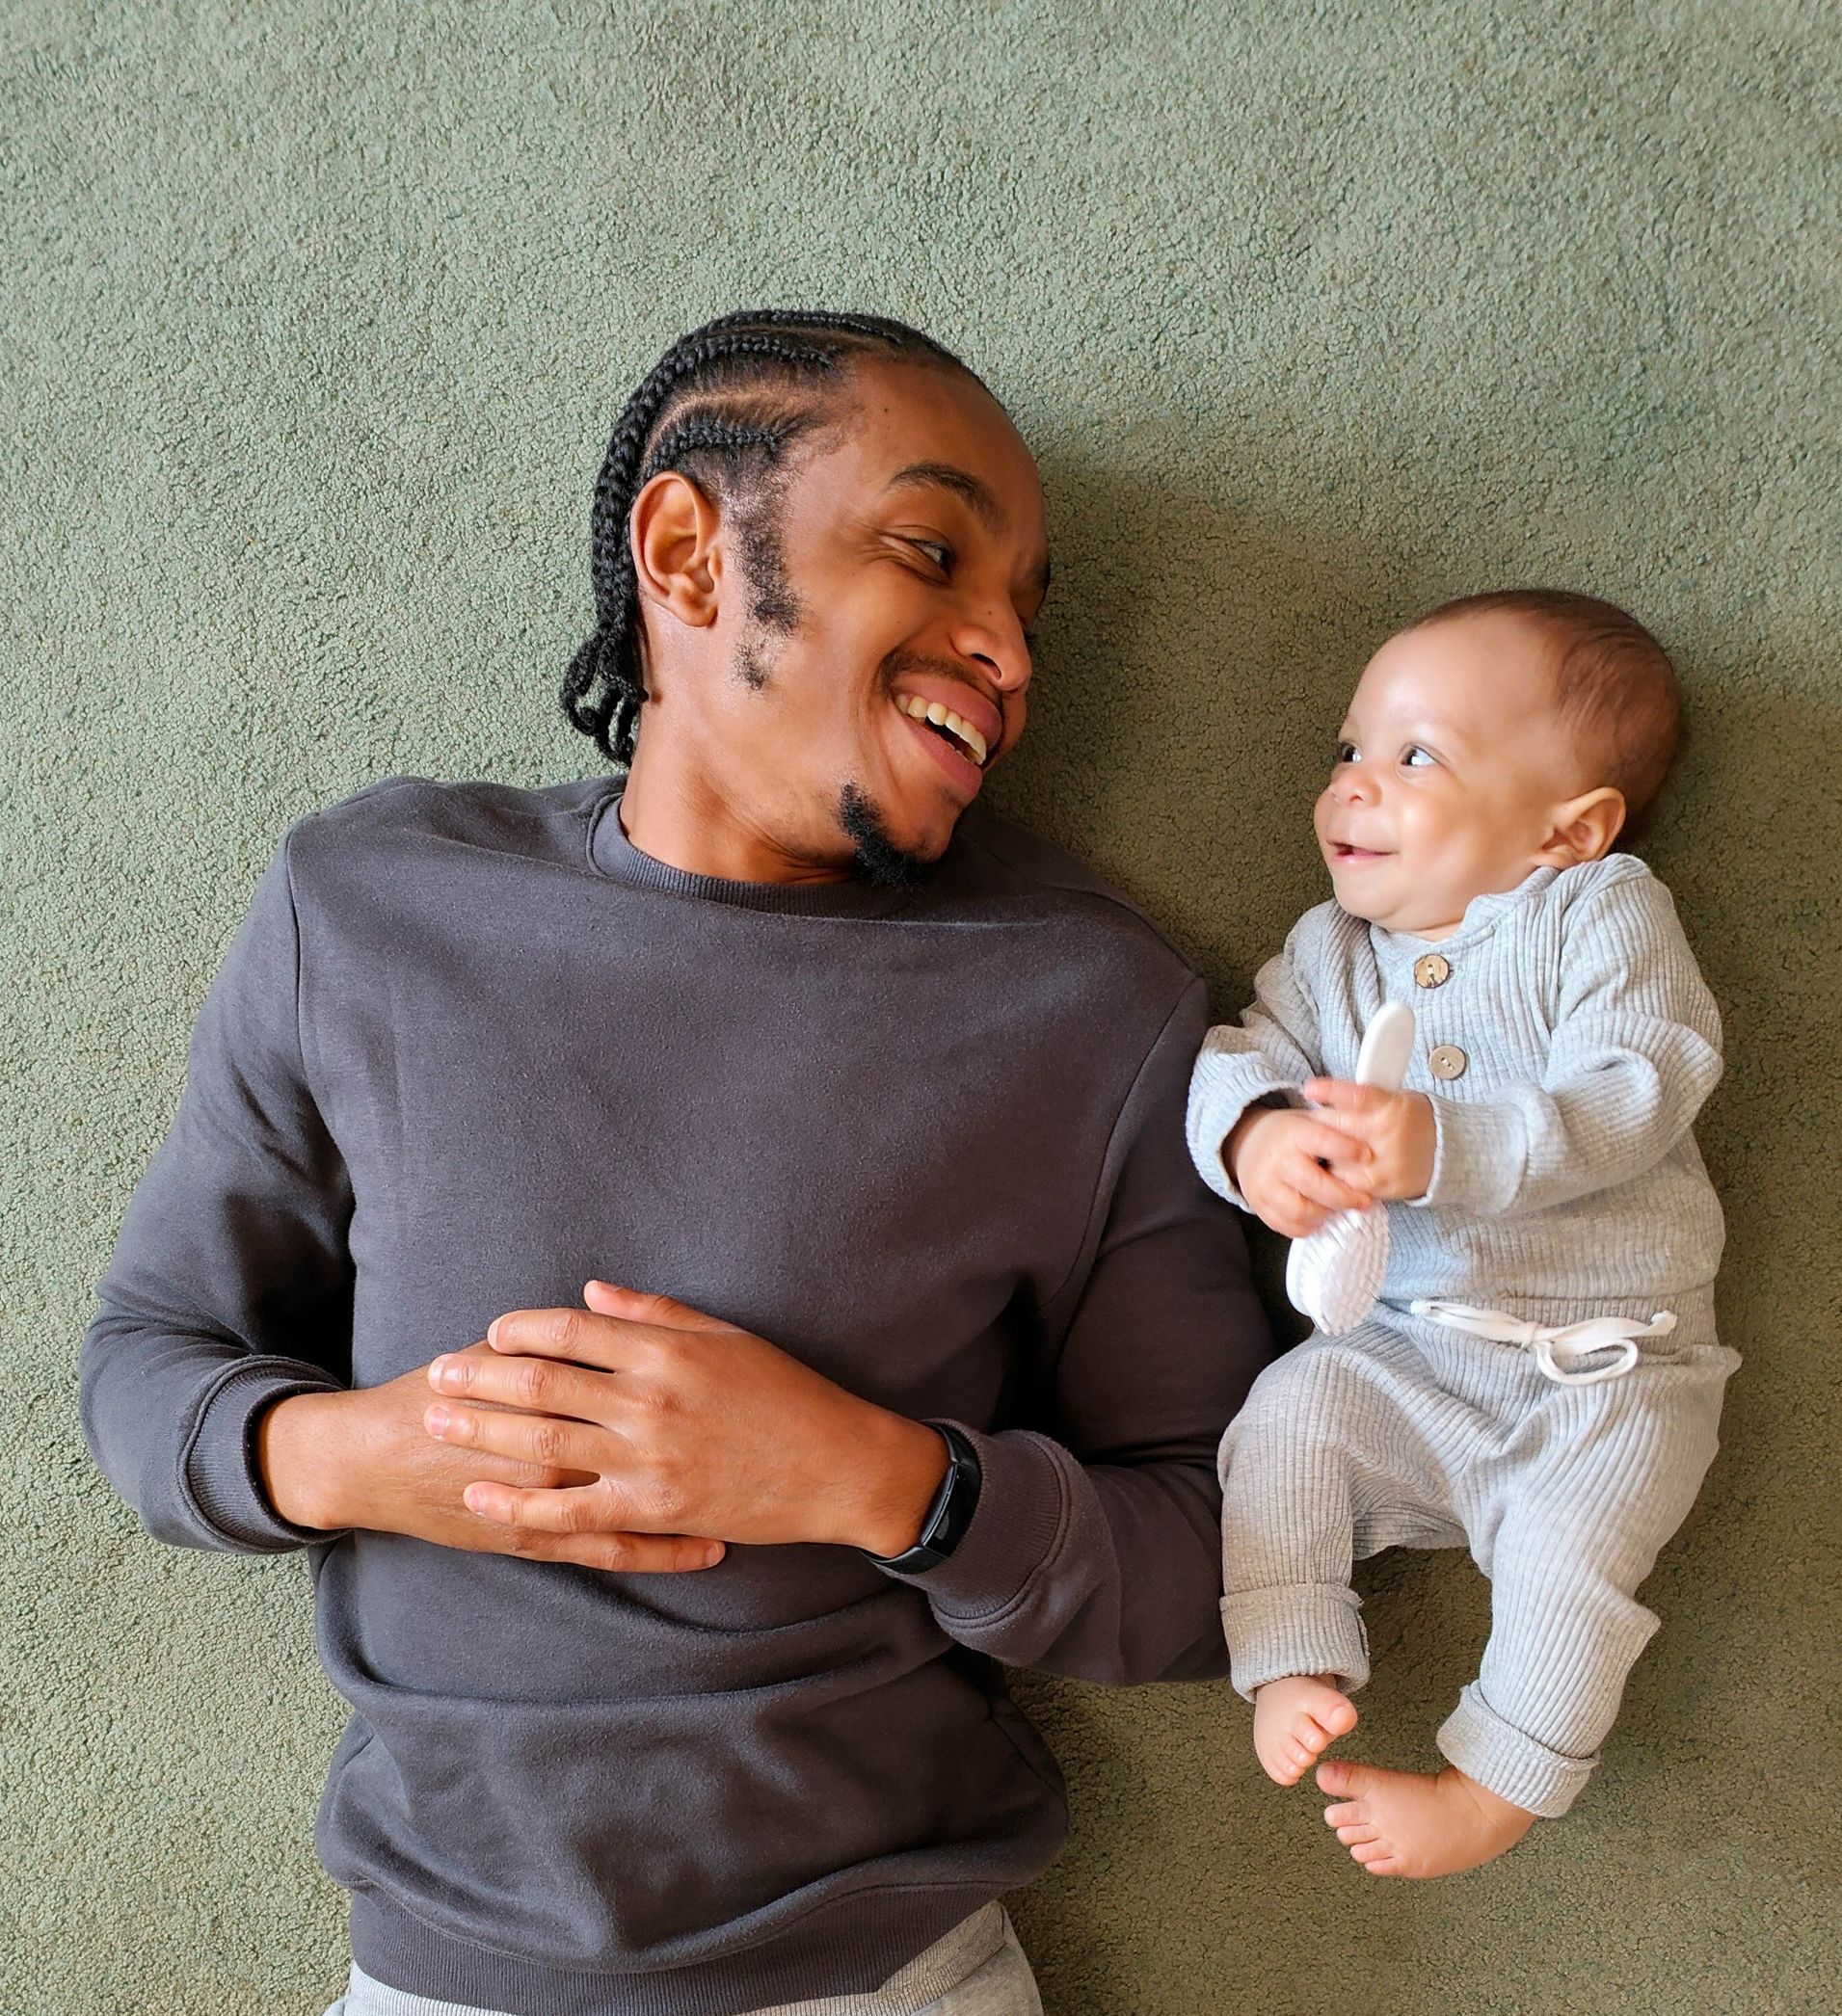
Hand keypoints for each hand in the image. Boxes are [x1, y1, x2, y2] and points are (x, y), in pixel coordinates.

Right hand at [255, 1345, 722, 1571]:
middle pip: (647, 1445)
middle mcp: (554, 1448)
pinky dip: (660, 1553)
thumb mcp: (497, 1350)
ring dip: (701, 1506)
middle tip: (771, 1444)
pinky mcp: (532, 1542)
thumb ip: (557, 1335)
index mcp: (549, 1390)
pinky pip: (607, 1552)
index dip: (695, 1388)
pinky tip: (704, 1550)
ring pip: (639, 1505)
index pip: (634, 1384)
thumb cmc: (440, 1393)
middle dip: (709, 1447)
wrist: (372, 1457)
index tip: (750, 1389)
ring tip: (757, 1503)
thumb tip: (612, 1307)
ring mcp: (545, 1503)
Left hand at [419, 1280, 951, 1562]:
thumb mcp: (727, 1336)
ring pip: (543, 1439)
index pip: (573, 1330)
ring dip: (482, 1427)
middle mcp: (650, 1399)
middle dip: (480, 1375)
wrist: (835, 1466)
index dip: (522, 1328)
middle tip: (437, 1371)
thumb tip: (590, 1293)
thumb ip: (655, 1313)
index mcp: (667, 1350)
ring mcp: (648, 1458)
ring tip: (438, 1418)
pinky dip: (518, 1503)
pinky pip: (570, 1510)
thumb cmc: (786, 1394)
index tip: (491, 1332)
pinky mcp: (652, 1510)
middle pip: (543, 1381)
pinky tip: (481, 1495)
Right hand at [1227, 1105, 1373, 1238]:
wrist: (1247, 1143)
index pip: (1323, 1141)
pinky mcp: (1258, 1204)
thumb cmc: (1290, 1134)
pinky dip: (1307, 1227)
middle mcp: (1277, 1159)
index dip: (1347, 1150)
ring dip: (1326, 1214)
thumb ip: (1336, 1132)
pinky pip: (1286, 1225)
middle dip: (1345, 1197)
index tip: (1368, 1156)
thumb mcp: (1309, 1121)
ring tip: (1338, 1209)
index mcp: (1293, 1134)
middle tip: (1364, 1201)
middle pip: (1316, 1186)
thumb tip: (1371, 1148)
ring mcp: (1264, 1184)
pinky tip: (1319, 1218)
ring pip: (1301, 1211)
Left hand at [1302, 1080, 1435, 1201]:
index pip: (1357, 1097)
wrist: (1445, 1152)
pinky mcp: (1385, 1186)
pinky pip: (1349, 1184)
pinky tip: (1340, 1167)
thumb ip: (1363, 1098)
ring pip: (1338, 1159)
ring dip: (1326, 1154)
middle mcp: (1389, 1135)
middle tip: (1312, 1123)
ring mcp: (1387, 1164)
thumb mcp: (1394, 1099)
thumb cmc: (1411, 1120)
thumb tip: (1325, 1093)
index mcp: (1392, 1108)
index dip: (1331, 1091)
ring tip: (1327, 1148)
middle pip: (1339, 1129)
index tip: (1310, 1089)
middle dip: (1320, 1125)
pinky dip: (1339, 1176)